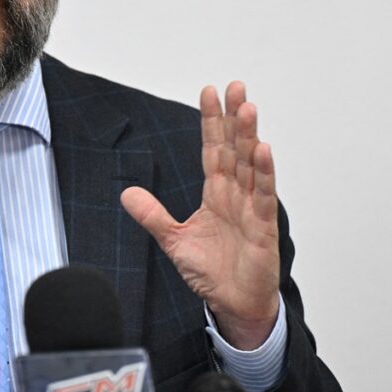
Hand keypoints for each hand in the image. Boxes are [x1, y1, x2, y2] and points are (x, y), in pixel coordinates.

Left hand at [120, 82, 279, 349]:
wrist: (233, 305)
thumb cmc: (213, 272)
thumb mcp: (173, 239)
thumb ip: (152, 214)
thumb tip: (126, 193)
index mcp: (216, 193)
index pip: (213, 149)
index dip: (211, 122)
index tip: (209, 93)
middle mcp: (236, 195)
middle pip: (234, 149)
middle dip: (234, 118)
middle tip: (235, 86)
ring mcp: (251, 208)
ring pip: (251, 165)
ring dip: (250, 136)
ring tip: (248, 108)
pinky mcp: (263, 227)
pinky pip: (264, 195)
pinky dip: (265, 173)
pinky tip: (263, 150)